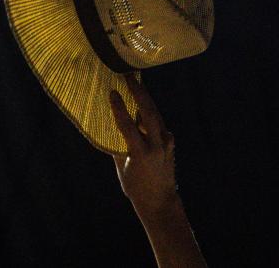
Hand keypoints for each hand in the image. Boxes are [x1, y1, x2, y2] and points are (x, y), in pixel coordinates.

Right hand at [109, 76, 177, 215]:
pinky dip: (151, 113)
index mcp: (141, 152)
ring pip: (156, 115)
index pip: (128, 125)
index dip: (119, 107)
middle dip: (139, 93)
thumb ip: (117, 148)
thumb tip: (108, 129)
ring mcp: (166, 142)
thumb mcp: (122, 169)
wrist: (160, 201)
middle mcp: (156, 145)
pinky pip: (160, 123)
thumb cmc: (136, 188)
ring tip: (136, 85)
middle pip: (149, 112)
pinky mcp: (170, 143)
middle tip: (129, 77)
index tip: (113, 92)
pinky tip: (144, 105)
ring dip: (146, 99)